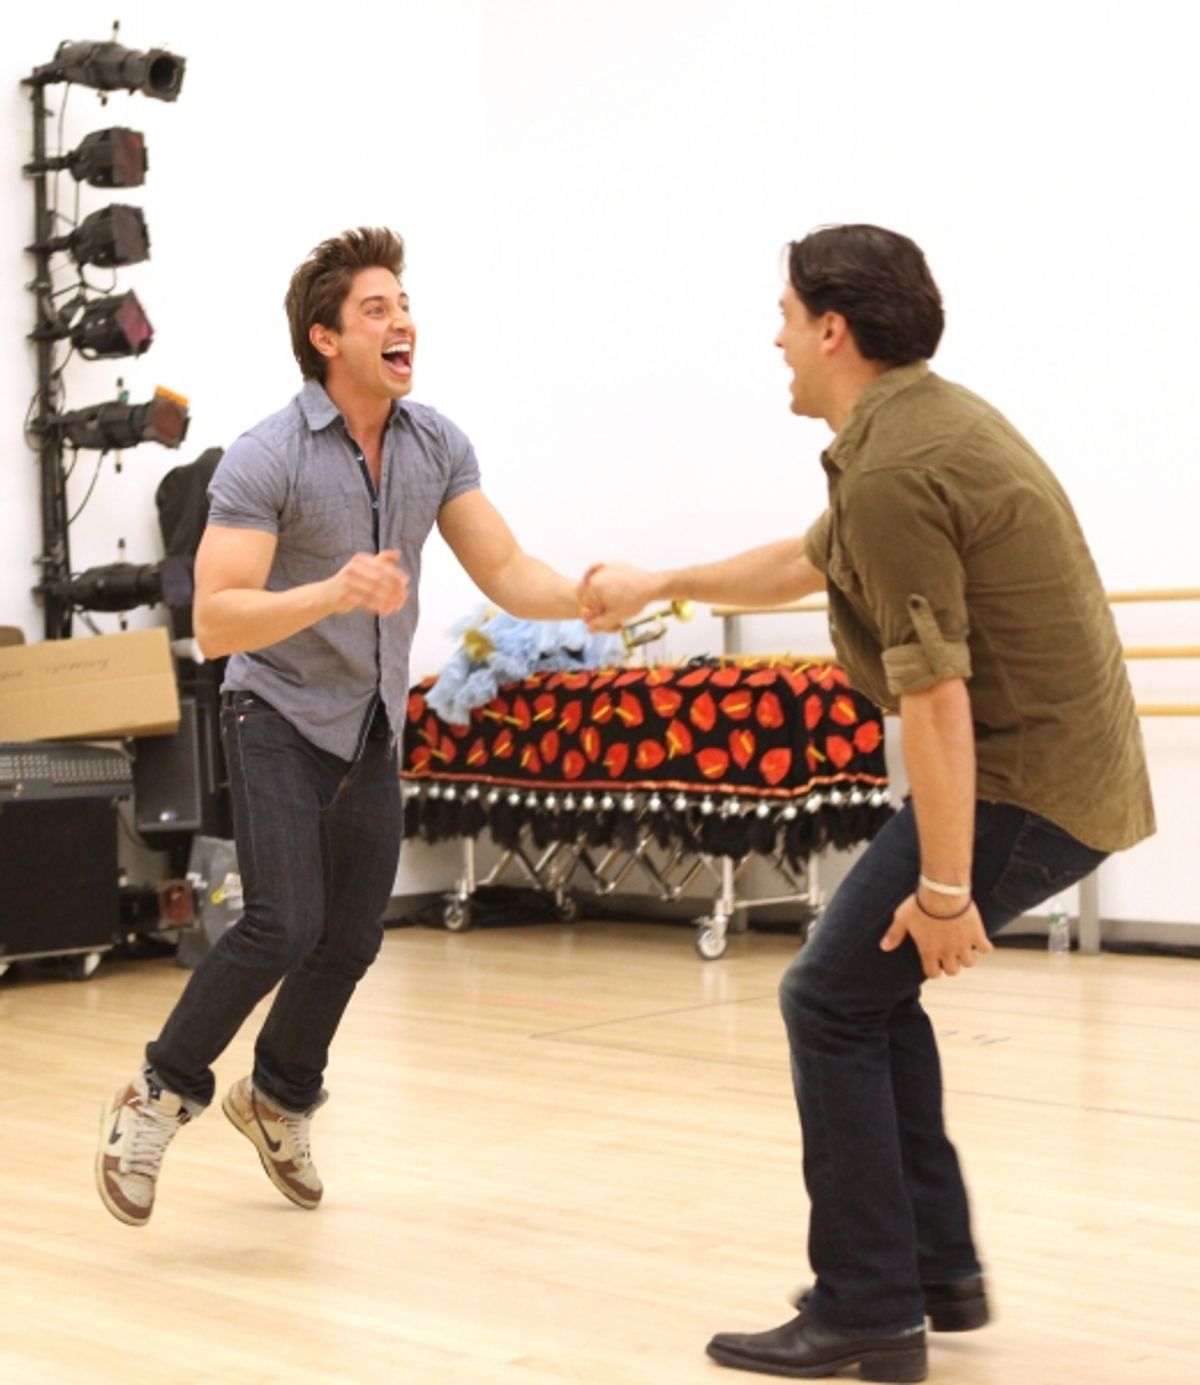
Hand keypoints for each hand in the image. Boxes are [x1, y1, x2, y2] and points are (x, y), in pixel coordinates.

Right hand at [328, 549, 408, 616]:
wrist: (328, 593)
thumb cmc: (351, 579)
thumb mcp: (364, 566)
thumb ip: (381, 559)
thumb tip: (397, 553)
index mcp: (360, 559)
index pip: (382, 566)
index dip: (395, 574)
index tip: (406, 582)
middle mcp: (353, 568)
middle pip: (379, 579)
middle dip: (393, 589)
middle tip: (403, 597)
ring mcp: (347, 581)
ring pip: (373, 592)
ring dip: (387, 600)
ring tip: (397, 606)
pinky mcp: (344, 595)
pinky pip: (365, 602)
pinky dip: (377, 607)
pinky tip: (386, 611)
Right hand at [578, 562, 660, 630]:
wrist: (652, 586)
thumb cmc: (633, 601)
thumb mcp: (614, 617)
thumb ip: (599, 624)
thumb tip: (589, 628)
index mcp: (593, 587)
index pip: (585, 604)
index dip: (592, 614)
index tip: (602, 617)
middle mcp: (597, 574)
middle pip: (590, 593)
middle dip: (597, 604)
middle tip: (609, 611)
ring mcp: (606, 567)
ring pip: (597, 584)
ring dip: (602, 594)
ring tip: (615, 602)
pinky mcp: (615, 565)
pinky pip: (606, 576)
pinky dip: (609, 583)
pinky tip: (616, 590)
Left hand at [879, 894, 993, 979]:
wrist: (942, 893)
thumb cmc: (920, 905)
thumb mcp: (902, 919)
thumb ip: (894, 935)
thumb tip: (884, 947)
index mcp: (929, 952)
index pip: (933, 974)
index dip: (933, 970)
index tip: (934, 963)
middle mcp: (947, 952)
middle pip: (953, 971)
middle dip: (950, 965)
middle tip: (949, 954)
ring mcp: (963, 945)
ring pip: (969, 963)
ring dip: (966, 957)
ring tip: (963, 947)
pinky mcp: (977, 935)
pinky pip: (986, 949)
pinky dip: (984, 946)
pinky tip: (978, 938)